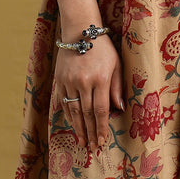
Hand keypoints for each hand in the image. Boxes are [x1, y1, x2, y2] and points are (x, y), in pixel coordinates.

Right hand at [52, 32, 123, 150]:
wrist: (80, 31)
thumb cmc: (103, 48)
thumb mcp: (116, 63)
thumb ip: (117, 86)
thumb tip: (119, 108)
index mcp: (100, 78)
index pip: (101, 109)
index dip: (102, 127)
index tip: (103, 140)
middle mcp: (84, 82)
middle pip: (87, 114)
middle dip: (91, 133)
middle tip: (94, 147)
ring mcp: (69, 81)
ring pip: (74, 111)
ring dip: (79, 129)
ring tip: (83, 142)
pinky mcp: (60, 79)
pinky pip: (63, 102)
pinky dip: (68, 116)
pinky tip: (73, 125)